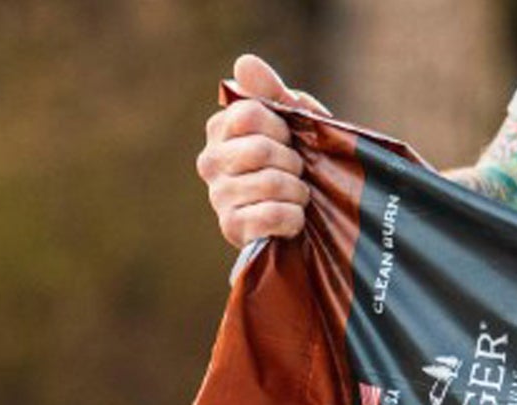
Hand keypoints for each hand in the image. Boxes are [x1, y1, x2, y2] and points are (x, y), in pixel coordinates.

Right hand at [196, 54, 328, 248]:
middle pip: (259, 150)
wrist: (306, 213)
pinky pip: (270, 214)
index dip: (279, 126)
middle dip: (292, 161)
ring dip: (298, 190)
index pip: (247, 114)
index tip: (288, 138)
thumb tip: (243, 62)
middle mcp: (210, 162)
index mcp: (220, 130)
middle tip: (297, 171)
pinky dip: (293, 216)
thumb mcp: (292, 121)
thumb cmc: (297, 160)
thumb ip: (270, 92)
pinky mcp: (231, 229)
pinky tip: (294, 219)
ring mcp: (218, 197)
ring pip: (269, 183)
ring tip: (298, 195)